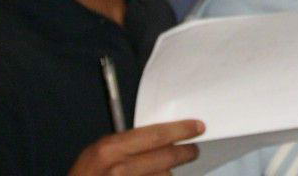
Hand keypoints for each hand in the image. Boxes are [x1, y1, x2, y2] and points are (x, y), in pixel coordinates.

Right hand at [68, 119, 203, 174]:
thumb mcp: (100, 155)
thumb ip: (126, 146)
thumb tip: (162, 139)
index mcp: (110, 149)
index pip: (155, 135)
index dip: (180, 130)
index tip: (198, 127)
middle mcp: (119, 170)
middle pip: (165, 159)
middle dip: (184, 153)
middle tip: (194, 150)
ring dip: (166, 175)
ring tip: (162, 172)